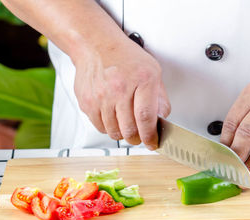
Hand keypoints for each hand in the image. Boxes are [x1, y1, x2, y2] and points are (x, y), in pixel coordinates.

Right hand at [73, 35, 170, 149]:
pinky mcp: (87, 102)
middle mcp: (119, 89)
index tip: (152, 143)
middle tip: (140, 136)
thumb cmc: (125, 57)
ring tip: (126, 123)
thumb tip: (162, 119)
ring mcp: (101, 96)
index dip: (150, 136)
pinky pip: (100, 127)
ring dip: (123, 134)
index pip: (146, 118)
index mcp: (142, 80)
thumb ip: (160, 97)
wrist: (96, 46)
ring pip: (114, 132)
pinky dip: (109, 128)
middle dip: (137, 138)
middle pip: (129, 129)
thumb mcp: (153, 71)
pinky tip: (113, 116)